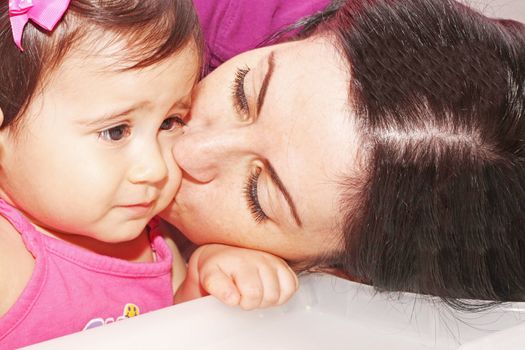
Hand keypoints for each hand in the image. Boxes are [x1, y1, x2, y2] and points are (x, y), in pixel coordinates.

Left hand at [174, 244, 297, 309]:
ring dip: (266, 299)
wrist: (221, 253)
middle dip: (250, 303)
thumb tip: (233, 297)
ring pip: (275, 293)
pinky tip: (268, 290)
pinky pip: (291, 286)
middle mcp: (247, 256)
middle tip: (242, 298)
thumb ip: (214, 289)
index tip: (229, 297)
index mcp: (223, 261)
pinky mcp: (281, 262)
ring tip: (254, 294)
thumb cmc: (212, 272)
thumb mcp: (202, 281)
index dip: (232, 296)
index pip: (233, 284)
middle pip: (258, 295)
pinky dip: (282, 293)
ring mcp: (265, 258)